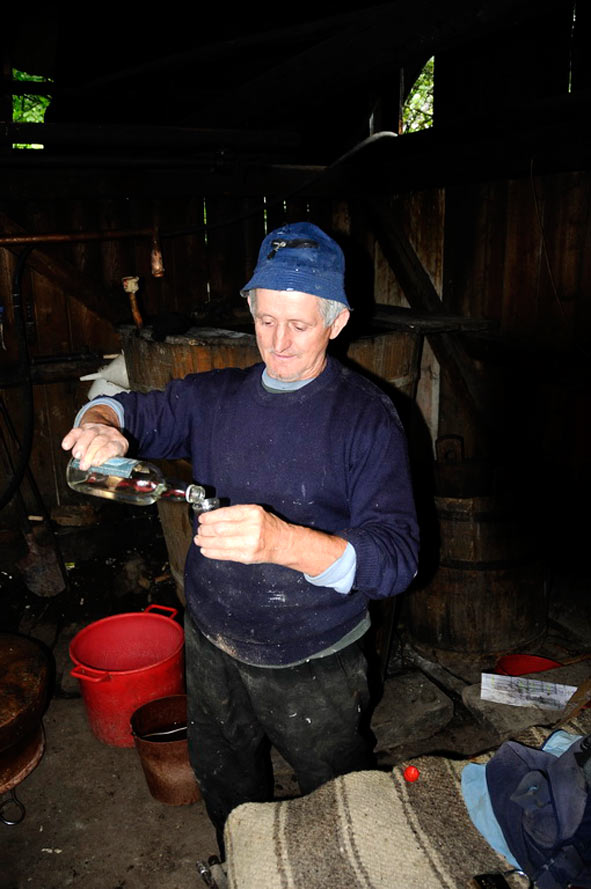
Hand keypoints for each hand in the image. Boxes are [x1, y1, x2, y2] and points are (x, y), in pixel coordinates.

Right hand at [61, 423, 127, 470]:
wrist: (108, 434)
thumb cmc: (111, 452)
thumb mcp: (115, 460)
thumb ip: (109, 467)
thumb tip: (98, 479)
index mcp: (119, 443)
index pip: (113, 447)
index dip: (103, 454)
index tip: (95, 463)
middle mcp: (109, 434)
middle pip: (99, 440)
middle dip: (90, 453)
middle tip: (83, 466)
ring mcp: (97, 429)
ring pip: (89, 433)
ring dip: (81, 445)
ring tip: (76, 456)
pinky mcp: (85, 427)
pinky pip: (77, 431)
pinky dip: (70, 438)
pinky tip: (66, 446)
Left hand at [194, 503, 347, 574]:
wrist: (284, 543)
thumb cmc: (269, 526)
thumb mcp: (256, 512)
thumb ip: (237, 514)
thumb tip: (212, 518)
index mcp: (252, 512)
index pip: (224, 514)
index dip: (209, 517)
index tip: (202, 519)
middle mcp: (251, 527)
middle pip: (219, 528)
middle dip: (205, 530)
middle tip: (199, 530)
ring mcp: (249, 543)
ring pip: (219, 542)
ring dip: (205, 541)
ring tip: (199, 540)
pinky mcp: (246, 556)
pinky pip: (224, 554)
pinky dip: (211, 552)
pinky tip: (205, 550)